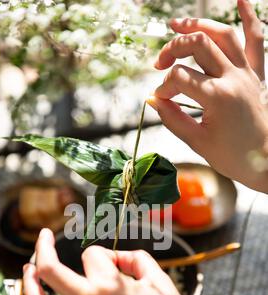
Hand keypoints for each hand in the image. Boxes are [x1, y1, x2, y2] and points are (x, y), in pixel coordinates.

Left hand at [23, 228, 214, 294]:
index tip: (120, 264)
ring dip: (30, 286)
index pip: (92, 255)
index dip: (105, 253)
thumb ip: (134, 258)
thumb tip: (117, 259)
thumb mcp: (157, 277)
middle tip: (43, 239)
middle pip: (49, 272)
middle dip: (43, 250)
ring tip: (29, 271)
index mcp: (107, 285)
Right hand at [148, 0, 267, 192]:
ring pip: (223, 35)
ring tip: (178, 25)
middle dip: (173, 49)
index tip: (159, 101)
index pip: (179, 78)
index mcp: (217, 97)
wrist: (267, 162)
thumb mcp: (197, 142)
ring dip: (199, 26)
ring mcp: (247, 73)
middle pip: (198, 45)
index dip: (163, 87)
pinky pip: (256, 40)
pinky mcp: (256, 74)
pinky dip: (250, 18)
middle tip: (159, 63)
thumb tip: (153, 101)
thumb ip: (172, 119)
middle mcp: (233, 78)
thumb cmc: (233, 156)